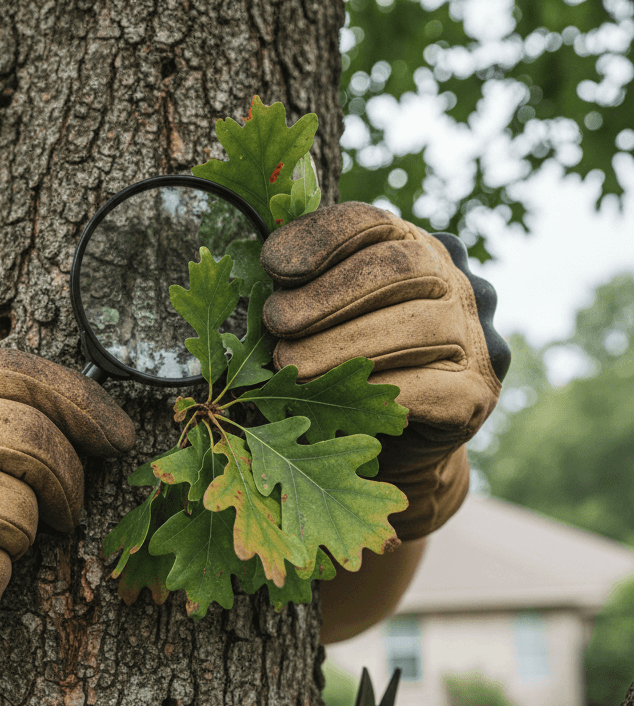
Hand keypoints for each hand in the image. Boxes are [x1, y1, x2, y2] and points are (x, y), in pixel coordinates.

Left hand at [260, 202, 508, 540]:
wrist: (391, 448)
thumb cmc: (343, 374)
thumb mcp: (319, 326)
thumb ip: (300, 295)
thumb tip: (262, 283)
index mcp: (411, 250)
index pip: (372, 224)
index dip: (321, 240)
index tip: (274, 267)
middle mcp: (454, 284)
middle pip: (400, 268)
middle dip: (329, 295)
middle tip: (276, 322)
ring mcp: (474, 337)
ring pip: (416, 326)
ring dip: (342, 345)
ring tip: (288, 365)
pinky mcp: (476, 393)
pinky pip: (430, 386)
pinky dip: (377, 389)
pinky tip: (335, 396)